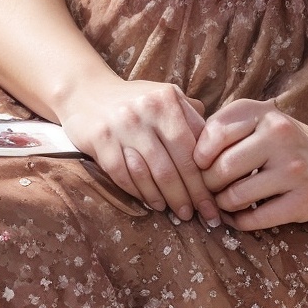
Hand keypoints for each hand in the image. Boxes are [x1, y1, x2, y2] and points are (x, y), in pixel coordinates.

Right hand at [58, 76, 222, 224]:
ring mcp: (121, 126)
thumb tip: (221, 144)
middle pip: (173, 167)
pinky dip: (140, 193)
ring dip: (167, 199)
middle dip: (190, 197)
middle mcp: (146, 112)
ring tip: (179, 213)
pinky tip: (152, 203)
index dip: (205, 181)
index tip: (215, 203)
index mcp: (167, 101)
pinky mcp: (100, 140)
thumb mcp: (166, 97)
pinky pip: (123, 175)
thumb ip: (191, 117)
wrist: (86, 91)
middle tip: (200, 216)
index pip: (192, 150)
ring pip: (150, 174)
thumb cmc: (136, 100)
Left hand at [193, 101, 307, 230]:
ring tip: (225, 203)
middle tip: (210, 191)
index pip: (214, 133)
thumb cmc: (284, 147)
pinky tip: (241, 217)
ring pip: (235, 196)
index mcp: (264, 114)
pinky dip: (239, 222)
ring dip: (223, 205)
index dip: (198, 155)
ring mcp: (295, 168)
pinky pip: (254, 219)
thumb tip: (181, 154)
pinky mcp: (305, 200)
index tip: (201, 165)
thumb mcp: (258, 123)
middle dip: (208, 185)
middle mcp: (281, 136)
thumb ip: (223, 129)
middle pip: (221, 168)